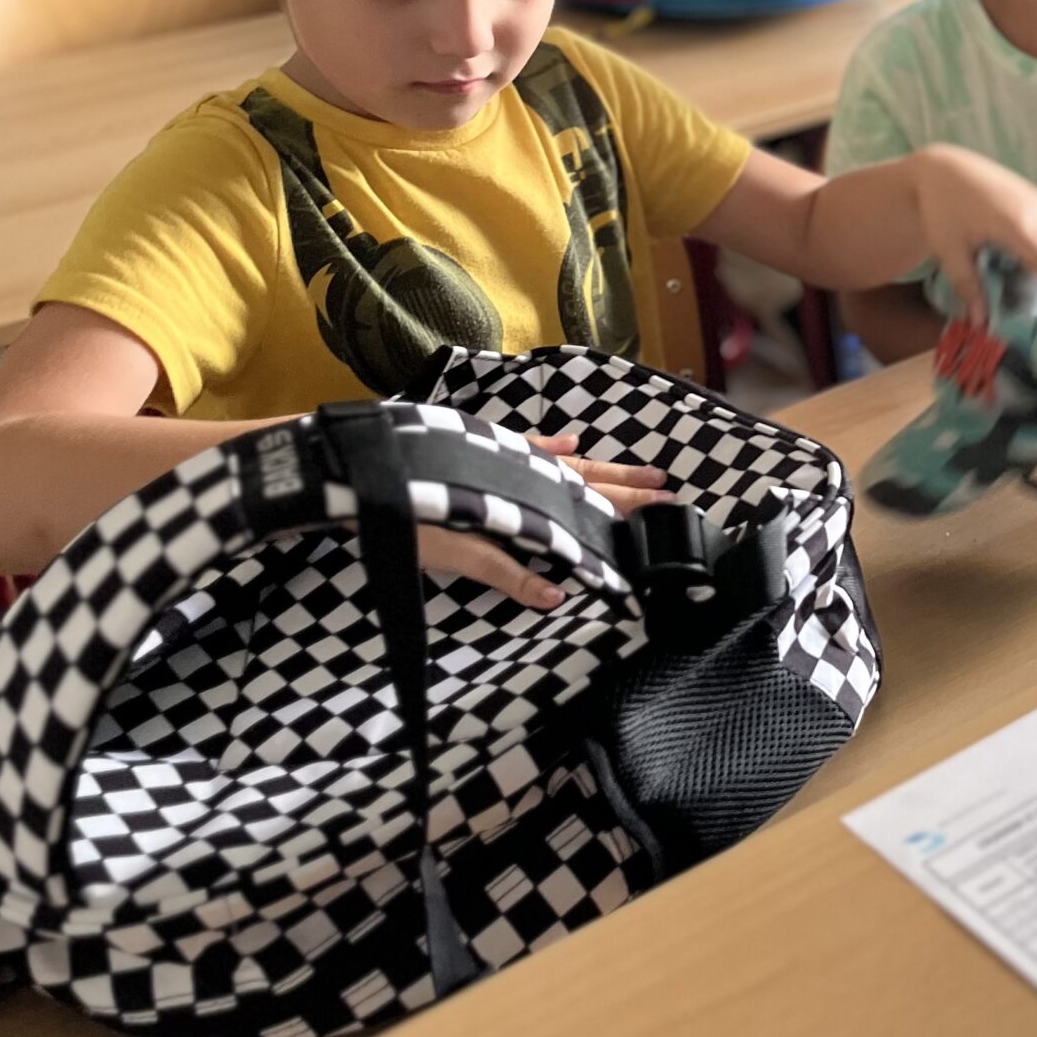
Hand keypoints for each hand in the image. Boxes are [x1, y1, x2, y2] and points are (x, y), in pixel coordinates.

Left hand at [414, 433, 670, 611]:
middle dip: (628, 489)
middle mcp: (523, 470)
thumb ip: (504, 571)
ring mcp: (506, 454)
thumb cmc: (407, 510)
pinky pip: (530, 444)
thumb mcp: (456, 548)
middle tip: (669, 491)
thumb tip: (554, 596)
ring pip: (569, 462)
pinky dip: (552, 446)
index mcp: (524, 495)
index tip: (663, 511)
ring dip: (604, 469)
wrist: (366, 463)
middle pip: (587, 481)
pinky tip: (571, 441)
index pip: (585, 506)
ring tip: (640, 471)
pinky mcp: (483, 444)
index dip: (625, 511)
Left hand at [912, 146, 1036, 315]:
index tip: (1018, 305)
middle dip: (1032, 281)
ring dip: (1033, 263)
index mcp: (1019, 225)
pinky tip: (1007, 248)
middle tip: (1004, 290)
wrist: (942, 169)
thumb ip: (968, 287)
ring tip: (1002, 267)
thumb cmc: (942, 210)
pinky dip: (1033, 246)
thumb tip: (980, 324)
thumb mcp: (950, 252)